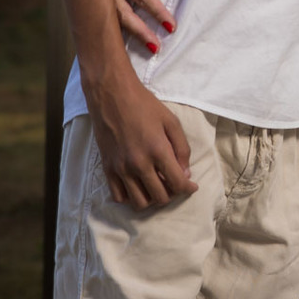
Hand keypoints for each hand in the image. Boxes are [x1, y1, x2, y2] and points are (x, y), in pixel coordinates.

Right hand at [86, 70, 195, 209]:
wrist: (112, 95)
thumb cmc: (144, 104)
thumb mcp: (171, 121)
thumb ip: (182, 148)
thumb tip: (185, 173)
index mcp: (158, 150)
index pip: (177, 184)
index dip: (188, 189)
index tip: (191, 186)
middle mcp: (139, 164)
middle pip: (160, 197)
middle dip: (172, 194)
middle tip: (173, 183)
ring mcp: (121, 169)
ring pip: (139, 203)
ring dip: (152, 199)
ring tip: (156, 186)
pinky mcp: (107, 169)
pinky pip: (118, 197)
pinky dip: (130, 197)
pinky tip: (137, 186)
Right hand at [106, 0, 178, 47]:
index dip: (156, 12)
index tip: (171, 26)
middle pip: (123, 13)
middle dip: (140, 31)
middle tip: (157, 47)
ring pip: (112, 16)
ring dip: (129, 34)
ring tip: (148, 48)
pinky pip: (105, 13)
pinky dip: (115, 28)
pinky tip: (124, 41)